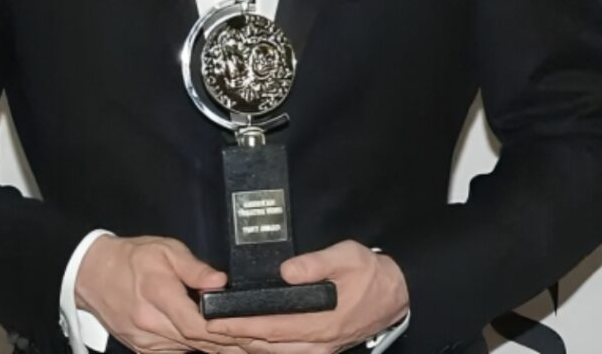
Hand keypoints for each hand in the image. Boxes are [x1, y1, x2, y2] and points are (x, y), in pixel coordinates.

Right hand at [75, 234, 244, 353]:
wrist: (92, 275)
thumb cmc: (132, 257)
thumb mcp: (164, 250)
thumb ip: (194, 268)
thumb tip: (220, 282)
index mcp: (158, 295)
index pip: (197, 324)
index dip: (225, 331)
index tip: (251, 330)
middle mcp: (151, 325)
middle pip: (198, 342)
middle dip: (231, 344)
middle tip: (264, 343)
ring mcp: (147, 342)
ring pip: (190, 351)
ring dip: (220, 350)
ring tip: (252, 346)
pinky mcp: (144, 349)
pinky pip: (177, 353)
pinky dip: (201, 350)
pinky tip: (223, 348)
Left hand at [205, 241, 408, 353]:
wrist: (396, 294)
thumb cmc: (368, 272)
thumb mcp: (346, 256)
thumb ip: (315, 264)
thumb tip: (285, 272)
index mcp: (319, 322)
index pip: (269, 328)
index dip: (238, 326)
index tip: (212, 320)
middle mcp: (316, 343)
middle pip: (267, 346)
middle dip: (234, 338)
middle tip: (205, 326)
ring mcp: (320, 350)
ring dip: (247, 345)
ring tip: (221, 333)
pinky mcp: (322, 350)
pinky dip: (265, 348)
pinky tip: (250, 339)